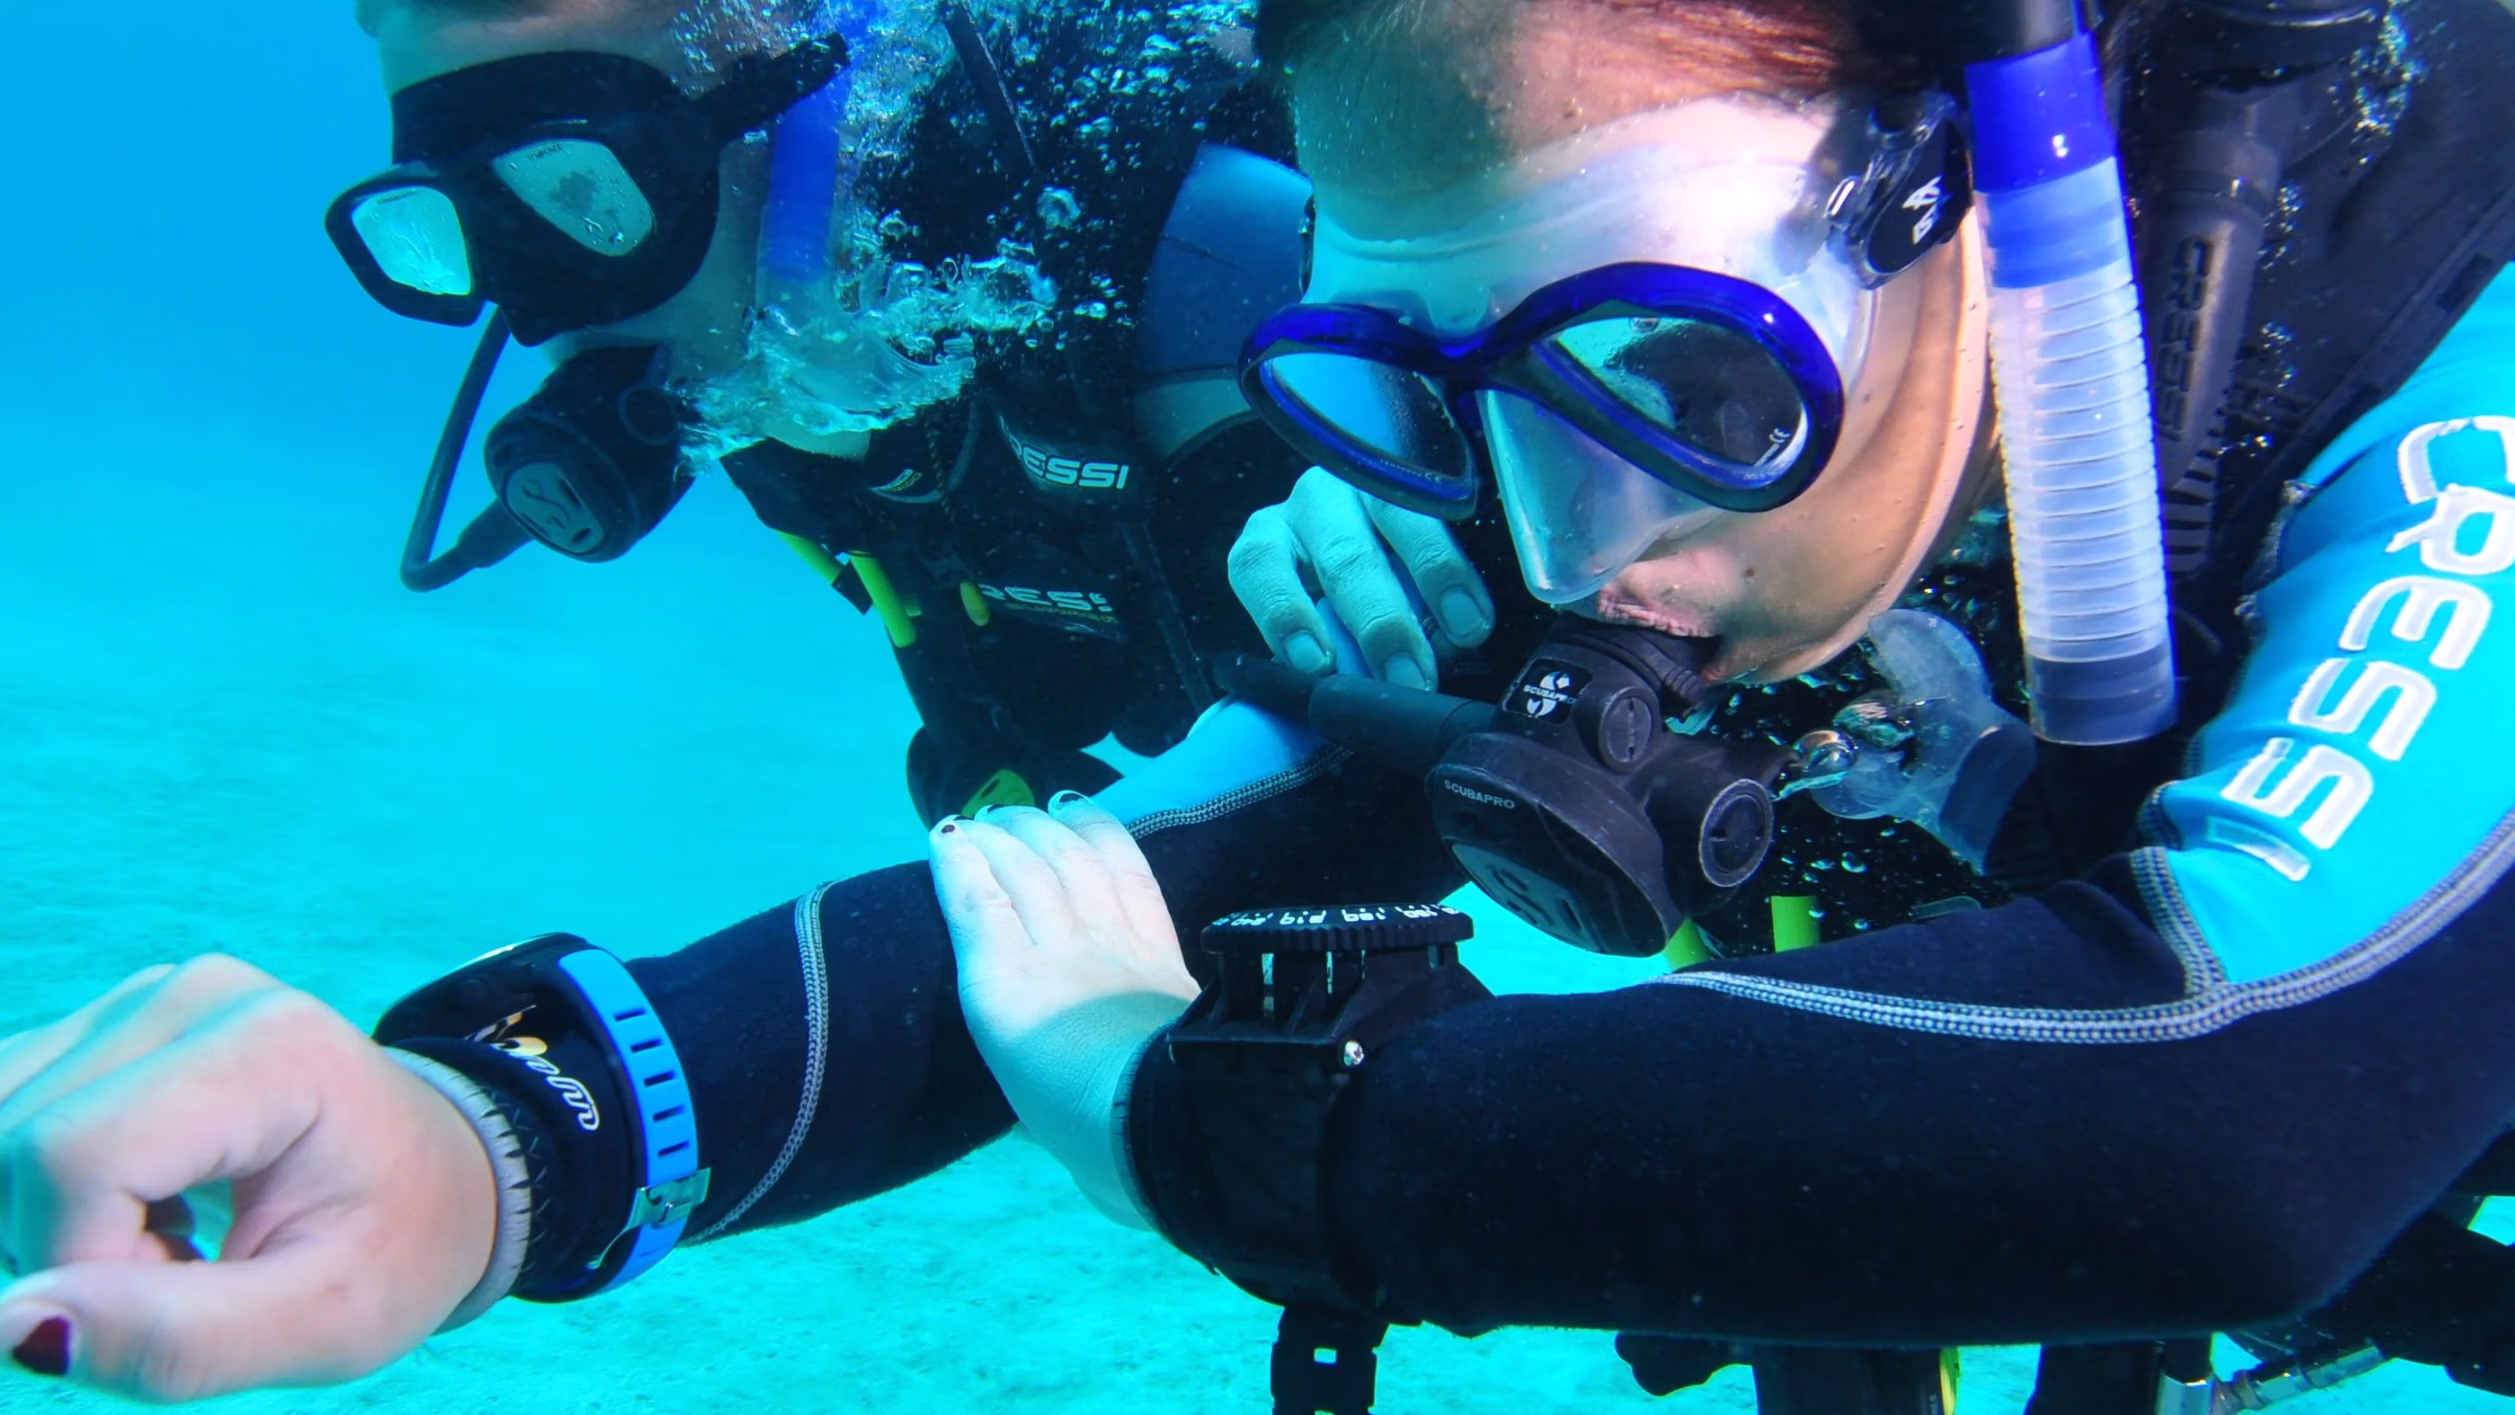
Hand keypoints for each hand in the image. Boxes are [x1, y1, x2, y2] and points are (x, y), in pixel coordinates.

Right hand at [0, 956, 500, 1400]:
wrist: (440, 1179)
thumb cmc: (397, 1248)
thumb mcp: (324, 1322)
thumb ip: (171, 1340)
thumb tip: (6, 1329)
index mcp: (271, 1046)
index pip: (71, 1159)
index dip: (87, 1265)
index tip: (191, 1291)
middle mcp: (193, 997)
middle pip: (16, 1144)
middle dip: (68, 1252)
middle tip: (191, 1271)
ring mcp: (141, 1002)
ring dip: (47, 1226)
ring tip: (168, 1243)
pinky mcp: (101, 1030)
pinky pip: (2, 1122)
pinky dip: (40, 1198)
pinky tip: (133, 1212)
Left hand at [929, 796, 1198, 1223]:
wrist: (1150, 1133)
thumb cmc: (1168, 1138)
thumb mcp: (1177, 1098)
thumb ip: (1148, 1105)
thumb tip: (1123, 1170)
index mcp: (1157, 975)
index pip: (1130, 881)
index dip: (1102, 837)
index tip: (1080, 815)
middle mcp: (1109, 947)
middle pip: (1074, 860)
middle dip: (1043, 828)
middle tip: (1018, 815)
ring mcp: (1056, 952)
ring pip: (1025, 867)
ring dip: (1001, 837)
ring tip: (979, 822)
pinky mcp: (1001, 971)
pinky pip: (975, 899)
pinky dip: (958, 862)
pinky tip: (943, 840)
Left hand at [1231, 467, 1495, 689]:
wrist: (1388, 548)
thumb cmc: (1343, 608)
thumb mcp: (1320, 632)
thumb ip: (1319, 667)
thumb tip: (1317, 723)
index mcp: (1269, 543)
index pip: (1260, 567)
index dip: (1285, 613)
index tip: (1317, 665)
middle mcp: (1314, 504)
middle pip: (1342, 556)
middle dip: (1380, 623)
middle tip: (1410, 680)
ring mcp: (1372, 483)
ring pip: (1397, 520)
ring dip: (1432, 581)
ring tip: (1462, 635)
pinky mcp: (1423, 482)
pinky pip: (1444, 514)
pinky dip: (1459, 568)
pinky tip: (1477, 611)